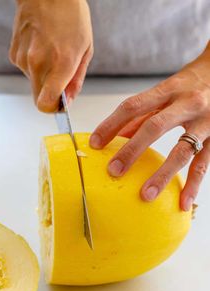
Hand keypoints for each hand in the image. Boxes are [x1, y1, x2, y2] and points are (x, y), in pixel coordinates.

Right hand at [9, 0, 92, 111]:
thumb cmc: (70, 16)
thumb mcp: (85, 49)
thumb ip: (76, 81)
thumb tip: (68, 102)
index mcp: (61, 64)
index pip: (46, 104)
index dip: (53, 109)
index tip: (60, 105)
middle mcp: (38, 63)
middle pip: (38, 99)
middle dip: (50, 94)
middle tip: (60, 78)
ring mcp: (23, 59)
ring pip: (33, 84)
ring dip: (43, 76)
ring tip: (51, 54)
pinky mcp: (14, 54)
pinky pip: (26, 71)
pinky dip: (34, 65)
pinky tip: (41, 48)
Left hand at [90, 42, 209, 210]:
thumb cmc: (192, 83)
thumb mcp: (167, 91)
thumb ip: (143, 112)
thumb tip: (118, 135)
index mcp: (168, 90)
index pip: (133, 106)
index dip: (111, 124)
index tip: (95, 143)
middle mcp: (187, 104)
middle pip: (154, 127)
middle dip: (132, 151)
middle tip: (114, 171)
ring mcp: (205, 122)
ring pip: (182, 151)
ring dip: (162, 175)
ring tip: (145, 195)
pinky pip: (203, 164)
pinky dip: (193, 185)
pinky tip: (183, 203)